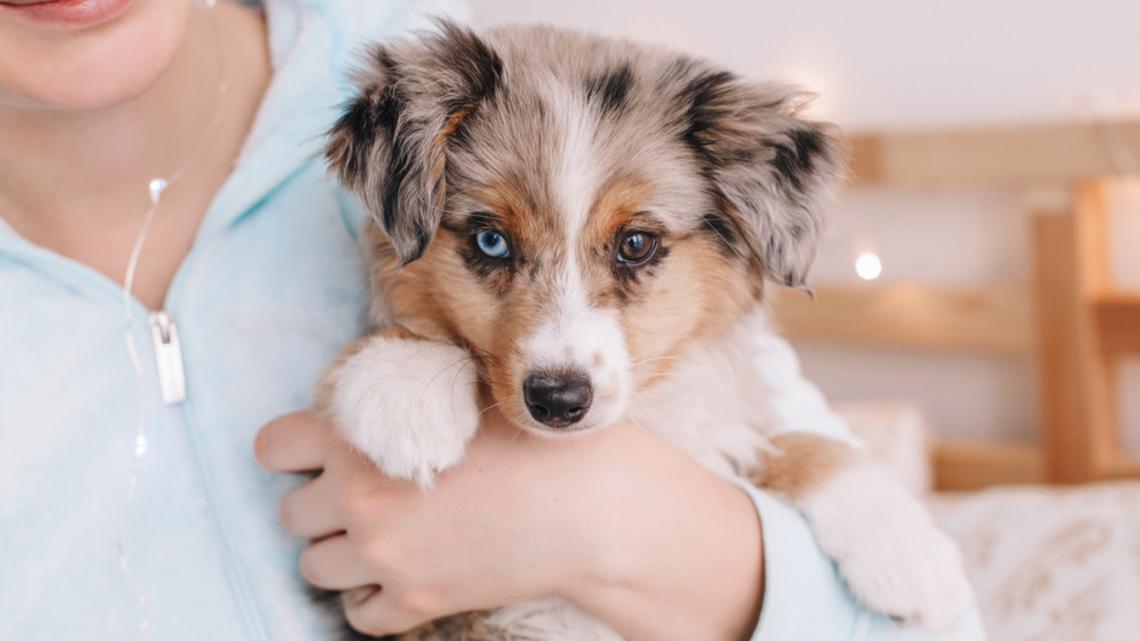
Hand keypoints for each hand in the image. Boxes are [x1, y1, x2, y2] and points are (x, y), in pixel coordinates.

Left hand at [255, 410, 763, 640]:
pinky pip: (356, 615)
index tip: (313, 455)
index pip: (272, 445)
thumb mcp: (460, 391)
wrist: (592, 504)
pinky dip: (370, 599)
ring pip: (314, 567)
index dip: (292, 448)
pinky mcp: (415, 603)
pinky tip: (399, 575)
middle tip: (365, 495)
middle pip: (290, 512)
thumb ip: (397, 396)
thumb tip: (361, 400)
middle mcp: (359, 499)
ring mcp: (384, 558)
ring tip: (381, 537)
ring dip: (341, 552)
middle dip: (322, 504)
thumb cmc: (534, 437)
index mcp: (361, 437)